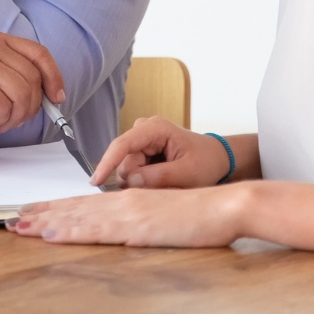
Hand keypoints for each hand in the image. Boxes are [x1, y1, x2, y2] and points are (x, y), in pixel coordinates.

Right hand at [0, 31, 64, 147]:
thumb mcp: (1, 83)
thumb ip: (25, 79)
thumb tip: (56, 94)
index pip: (39, 53)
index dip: (54, 77)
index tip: (57, 97)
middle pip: (33, 77)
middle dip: (31, 105)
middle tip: (14, 116)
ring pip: (22, 93)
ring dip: (15, 115)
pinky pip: (4, 106)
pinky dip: (0, 120)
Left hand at [7, 185, 247, 247]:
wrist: (224, 207)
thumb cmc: (200, 217)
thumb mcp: (162, 221)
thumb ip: (139, 226)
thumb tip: (122, 235)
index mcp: (127, 202)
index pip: (83, 206)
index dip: (54, 209)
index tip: (30, 214)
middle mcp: (121, 203)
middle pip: (72, 209)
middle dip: (39, 215)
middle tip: (10, 219)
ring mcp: (126, 214)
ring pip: (76, 217)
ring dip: (44, 222)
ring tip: (18, 226)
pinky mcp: (134, 227)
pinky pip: (93, 230)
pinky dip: (68, 231)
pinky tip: (50, 234)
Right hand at [89, 117, 232, 188]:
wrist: (217, 157)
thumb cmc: (206, 161)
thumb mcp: (188, 174)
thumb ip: (159, 176)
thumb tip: (131, 180)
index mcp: (155, 128)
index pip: (123, 145)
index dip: (107, 163)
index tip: (96, 181)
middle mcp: (144, 130)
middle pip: (124, 161)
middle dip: (137, 179)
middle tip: (165, 185)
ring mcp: (141, 140)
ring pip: (127, 168)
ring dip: (142, 181)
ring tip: (167, 181)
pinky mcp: (142, 150)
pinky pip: (133, 170)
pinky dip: (144, 180)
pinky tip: (161, 179)